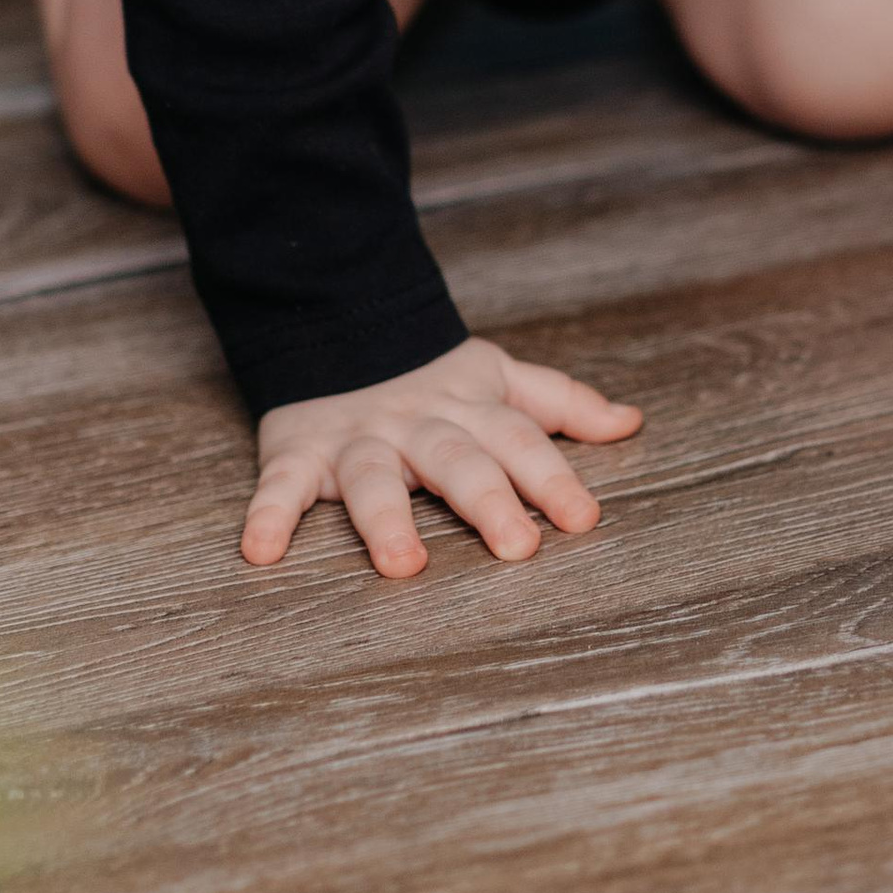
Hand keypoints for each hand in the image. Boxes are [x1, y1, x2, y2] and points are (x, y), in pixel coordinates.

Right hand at [244, 334, 642, 578]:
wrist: (335, 327)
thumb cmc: (431, 378)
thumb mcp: (497, 378)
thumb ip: (561, 402)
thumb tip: (631, 421)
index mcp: (469, 409)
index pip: (519, 441)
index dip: (551, 478)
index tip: (582, 519)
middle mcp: (417, 424)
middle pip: (456, 461)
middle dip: (487, 501)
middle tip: (517, 548)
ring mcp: (356, 439)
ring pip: (373, 477)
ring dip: (386, 519)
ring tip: (403, 565)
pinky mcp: (298, 452)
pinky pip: (282, 484)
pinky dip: (268, 514)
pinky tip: (261, 550)